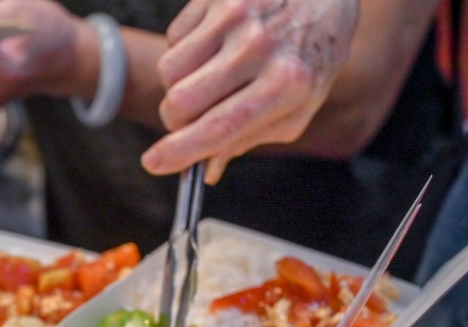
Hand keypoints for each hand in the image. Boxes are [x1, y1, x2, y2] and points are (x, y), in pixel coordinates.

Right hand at [140, 0, 358, 182]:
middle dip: (175, 119)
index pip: (217, 127)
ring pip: (169, 70)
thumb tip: (207, 169)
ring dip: (179, 83)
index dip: (179, 151)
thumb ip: (250, 138)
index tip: (154, 163)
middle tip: (191, 117)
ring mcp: (235, 15)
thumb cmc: (313, 52)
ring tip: (211, 73)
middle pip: (180, 101)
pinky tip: (215, 43)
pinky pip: (174, 37)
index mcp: (285, 84)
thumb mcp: (298, 105)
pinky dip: (186, 49)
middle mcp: (258, 47)